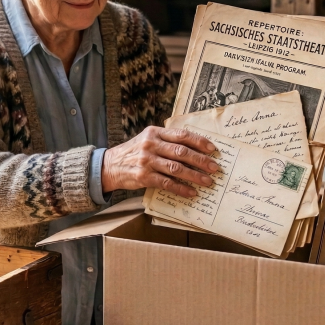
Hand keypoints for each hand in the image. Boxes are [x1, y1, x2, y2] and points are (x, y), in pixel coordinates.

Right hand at [101, 127, 218, 197]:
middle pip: (181, 152)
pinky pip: (167, 183)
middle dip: (201, 160)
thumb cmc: (133, 152)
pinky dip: (181, 188)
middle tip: (214, 167)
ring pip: (176, 168)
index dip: (199, 142)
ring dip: (195, 176)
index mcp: (154, 132)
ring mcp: (147, 161)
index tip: (212, 149)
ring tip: (207, 181)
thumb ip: (166, 140)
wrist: (110, 165)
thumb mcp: (147, 139)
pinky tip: (191, 192)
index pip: (181, 135)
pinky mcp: (144, 177)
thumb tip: (194, 147)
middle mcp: (151, 145)